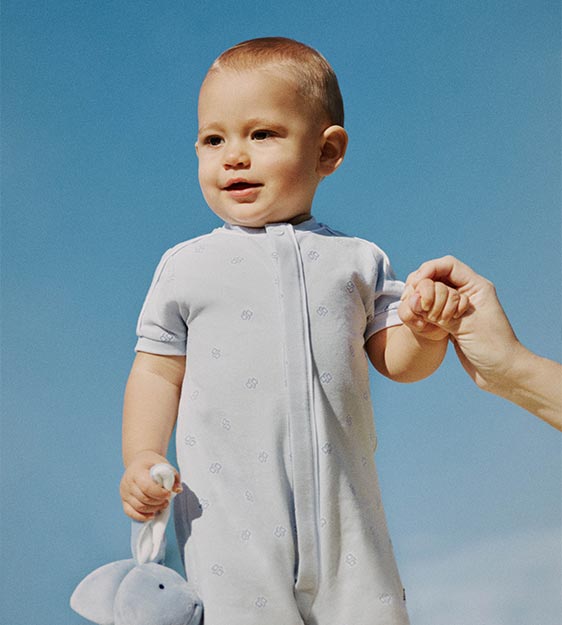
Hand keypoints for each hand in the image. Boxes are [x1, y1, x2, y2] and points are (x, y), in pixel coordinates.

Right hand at [120, 450, 181, 521]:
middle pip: (143, 498)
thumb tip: (178, 490)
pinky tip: (152, 514)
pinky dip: (142, 516)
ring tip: (162, 505)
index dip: (159, 493)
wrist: (139, 462)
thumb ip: (173, 475)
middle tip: (167, 500)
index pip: (146, 487)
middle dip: (158, 502)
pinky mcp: (124, 500)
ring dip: (153, 509)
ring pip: (138, 507)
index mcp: (137, 471)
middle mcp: (128, 482)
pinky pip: (130, 513)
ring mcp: (124, 492)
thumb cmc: (152, 464)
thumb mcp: (164, 464)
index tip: (168, 493)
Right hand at [403, 256, 518, 390]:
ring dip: (421, 299)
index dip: (428, 270)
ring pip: (433, 292)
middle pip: (437, 276)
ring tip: (414, 311)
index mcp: (477, 287)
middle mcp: (468, 293)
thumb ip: (440, 313)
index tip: (415, 284)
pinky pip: (433, 308)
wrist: (503, 374)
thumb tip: (415, 303)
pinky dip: (423, 312)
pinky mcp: (453, 322)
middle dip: (421, 285)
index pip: (448, 265)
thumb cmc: (493, 349)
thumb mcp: (466, 326)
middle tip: (411, 300)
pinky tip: (418, 320)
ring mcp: (459, 307)